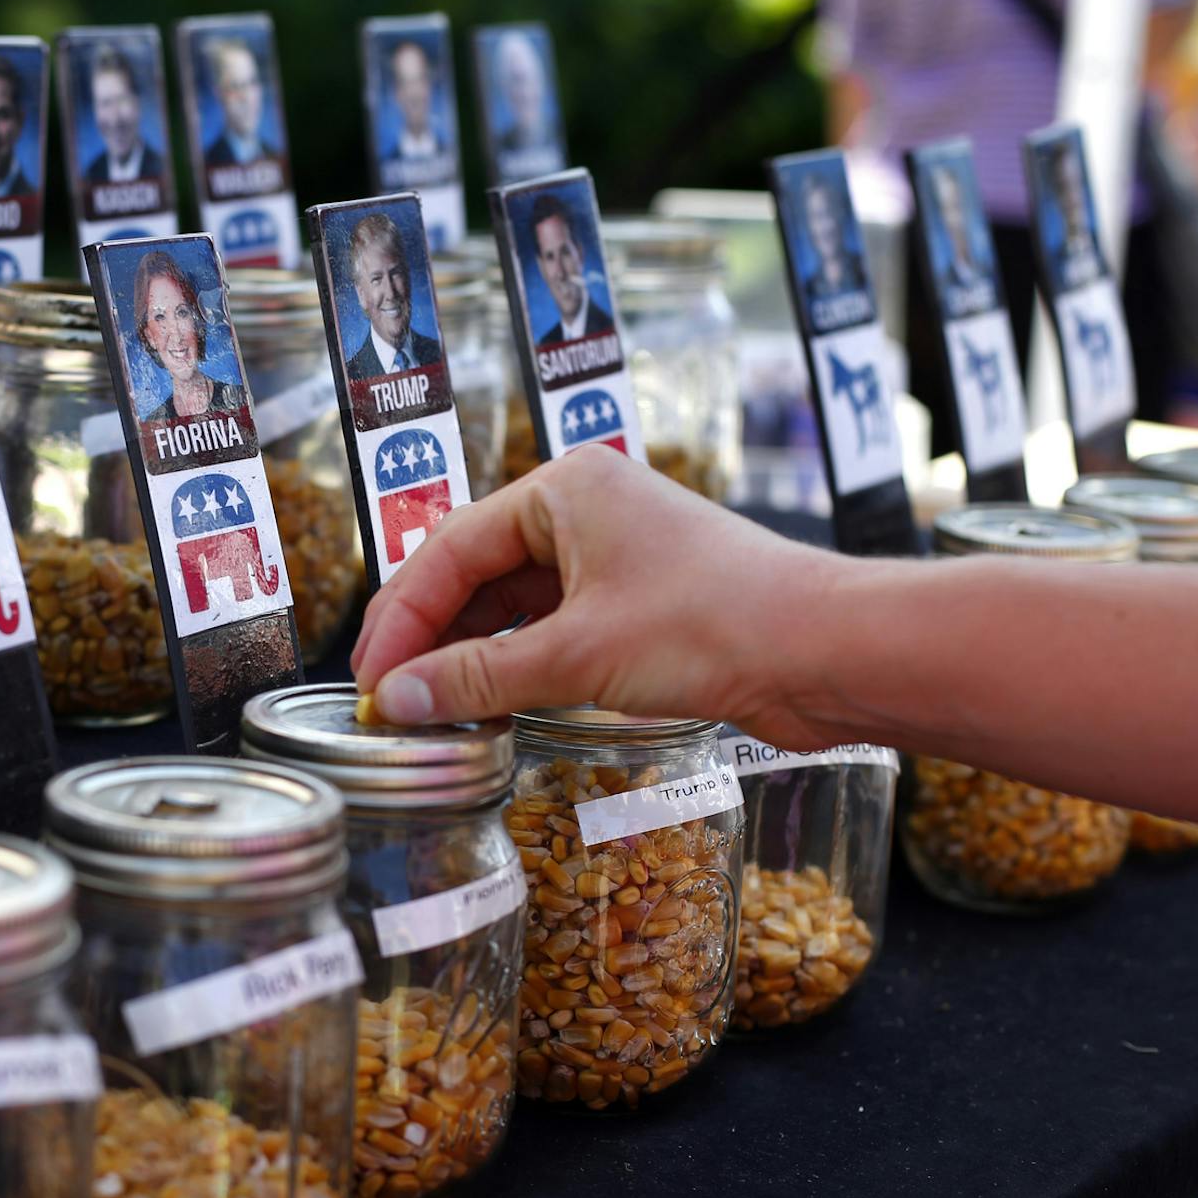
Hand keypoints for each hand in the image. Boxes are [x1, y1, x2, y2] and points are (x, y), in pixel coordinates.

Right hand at [351, 450, 842, 746]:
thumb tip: (400, 699)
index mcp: (565, 489)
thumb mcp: (578, 654)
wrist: (827, 651)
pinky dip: (513, 664)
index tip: (371, 678)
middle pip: (473, 571)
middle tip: (386, 696)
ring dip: (468, 653)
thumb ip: (479, 677)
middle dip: (426, 634)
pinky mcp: (636, 603)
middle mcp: (584, 510)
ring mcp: (612, 556)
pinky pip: (549, 628)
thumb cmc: (716, 623)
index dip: (400, 618)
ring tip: (428, 707)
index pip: (450, 549)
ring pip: (510, 603)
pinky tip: (486, 703)